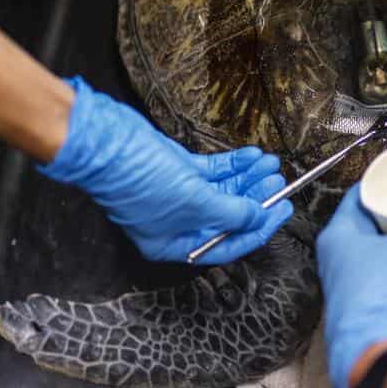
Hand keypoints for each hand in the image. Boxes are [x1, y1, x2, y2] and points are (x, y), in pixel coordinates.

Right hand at [38, 77, 292, 263]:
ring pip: (223, 190)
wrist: (106, 142)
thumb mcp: (193, 203)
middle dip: (256, 198)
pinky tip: (253, 156)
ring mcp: (177, 194)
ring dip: (248, 177)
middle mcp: (177, 222)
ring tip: (271, 165)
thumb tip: (256, 216)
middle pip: (228, 215)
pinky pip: (213, 170)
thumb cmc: (138, 181)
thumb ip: (230, 212)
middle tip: (279, 183)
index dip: (257, 229)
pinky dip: (234, 164)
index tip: (281, 212)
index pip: (226, 245)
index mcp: (174, 244)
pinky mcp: (177, 169)